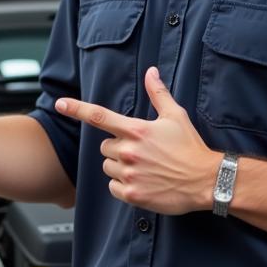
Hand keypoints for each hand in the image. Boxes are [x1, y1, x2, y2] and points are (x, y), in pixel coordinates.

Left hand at [55, 66, 220, 214]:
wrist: (207, 180)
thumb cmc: (191, 148)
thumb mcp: (176, 116)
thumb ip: (159, 94)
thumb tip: (152, 72)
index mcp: (137, 130)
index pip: (99, 116)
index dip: (76, 109)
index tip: (60, 104)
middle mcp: (129, 151)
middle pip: (104, 147)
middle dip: (117, 148)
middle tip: (141, 152)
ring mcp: (129, 174)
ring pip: (107, 167)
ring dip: (120, 167)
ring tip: (144, 168)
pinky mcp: (132, 195)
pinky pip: (112, 187)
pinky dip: (123, 187)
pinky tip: (142, 183)